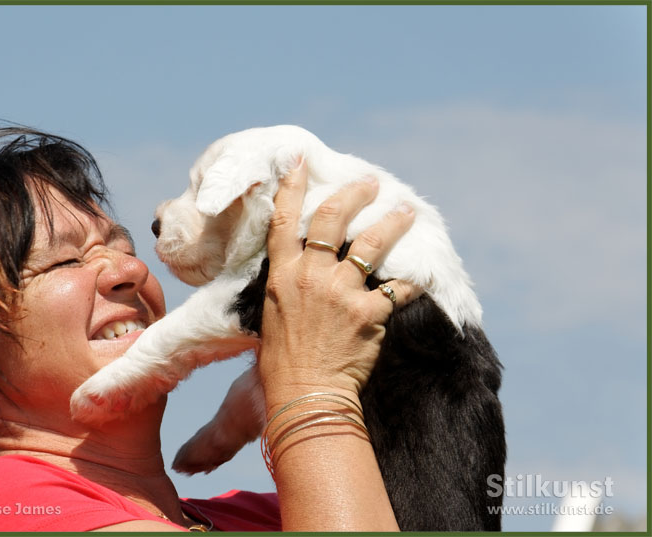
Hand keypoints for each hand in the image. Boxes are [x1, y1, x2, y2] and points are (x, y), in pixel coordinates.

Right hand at [259, 158, 420, 403]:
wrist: (305, 394)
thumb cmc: (284, 362)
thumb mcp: (274, 315)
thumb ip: (290, 287)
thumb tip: (303, 272)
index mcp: (282, 276)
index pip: (284, 221)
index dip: (293, 188)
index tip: (301, 163)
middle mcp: (310, 276)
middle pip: (331, 219)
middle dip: (353, 194)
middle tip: (370, 183)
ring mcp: (340, 292)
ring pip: (370, 243)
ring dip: (392, 222)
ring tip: (407, 211)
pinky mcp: (369, 312)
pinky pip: (398, 287)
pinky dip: (413, 281)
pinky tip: (425, 273)